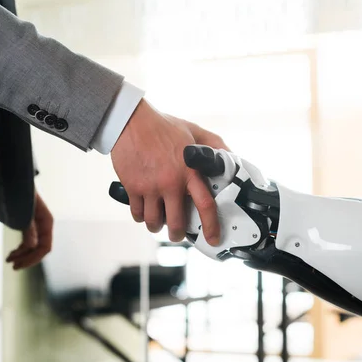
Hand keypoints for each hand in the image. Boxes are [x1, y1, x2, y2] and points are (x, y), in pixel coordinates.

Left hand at [6, 191, 53, 269]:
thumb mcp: (23, 210)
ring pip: (33, 246)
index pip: (45, 246)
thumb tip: (33, 246)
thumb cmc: (17, 191)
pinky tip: (11, 253)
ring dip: (23, 255)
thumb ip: (28, 227)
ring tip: (9, 259)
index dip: (33, 258)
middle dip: (27, 258)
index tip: (17, 265)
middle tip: (12, 265)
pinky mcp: (28, 223)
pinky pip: (28, 241)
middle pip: (40, 249)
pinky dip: (20, 249)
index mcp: (46, 221)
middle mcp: (44, 224)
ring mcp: (36, 224)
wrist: (10, 176)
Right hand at [110, 99, 228, 244]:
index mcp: (190, 171)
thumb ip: (214, 144)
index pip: (205, 205)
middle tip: (177, 233)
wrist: (131, 121)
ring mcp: (150, 187)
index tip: (212, 239)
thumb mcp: (193, 131)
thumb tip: (230, 156)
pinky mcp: (133, 187)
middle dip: (177, 234)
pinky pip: (137, 213)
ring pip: (154, 222)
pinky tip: (144, 211)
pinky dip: (141, 216)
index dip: (211, 226)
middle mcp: (171, 182)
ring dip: (157, 226)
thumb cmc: (162, 126)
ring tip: (158, 222)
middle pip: (176, 223)